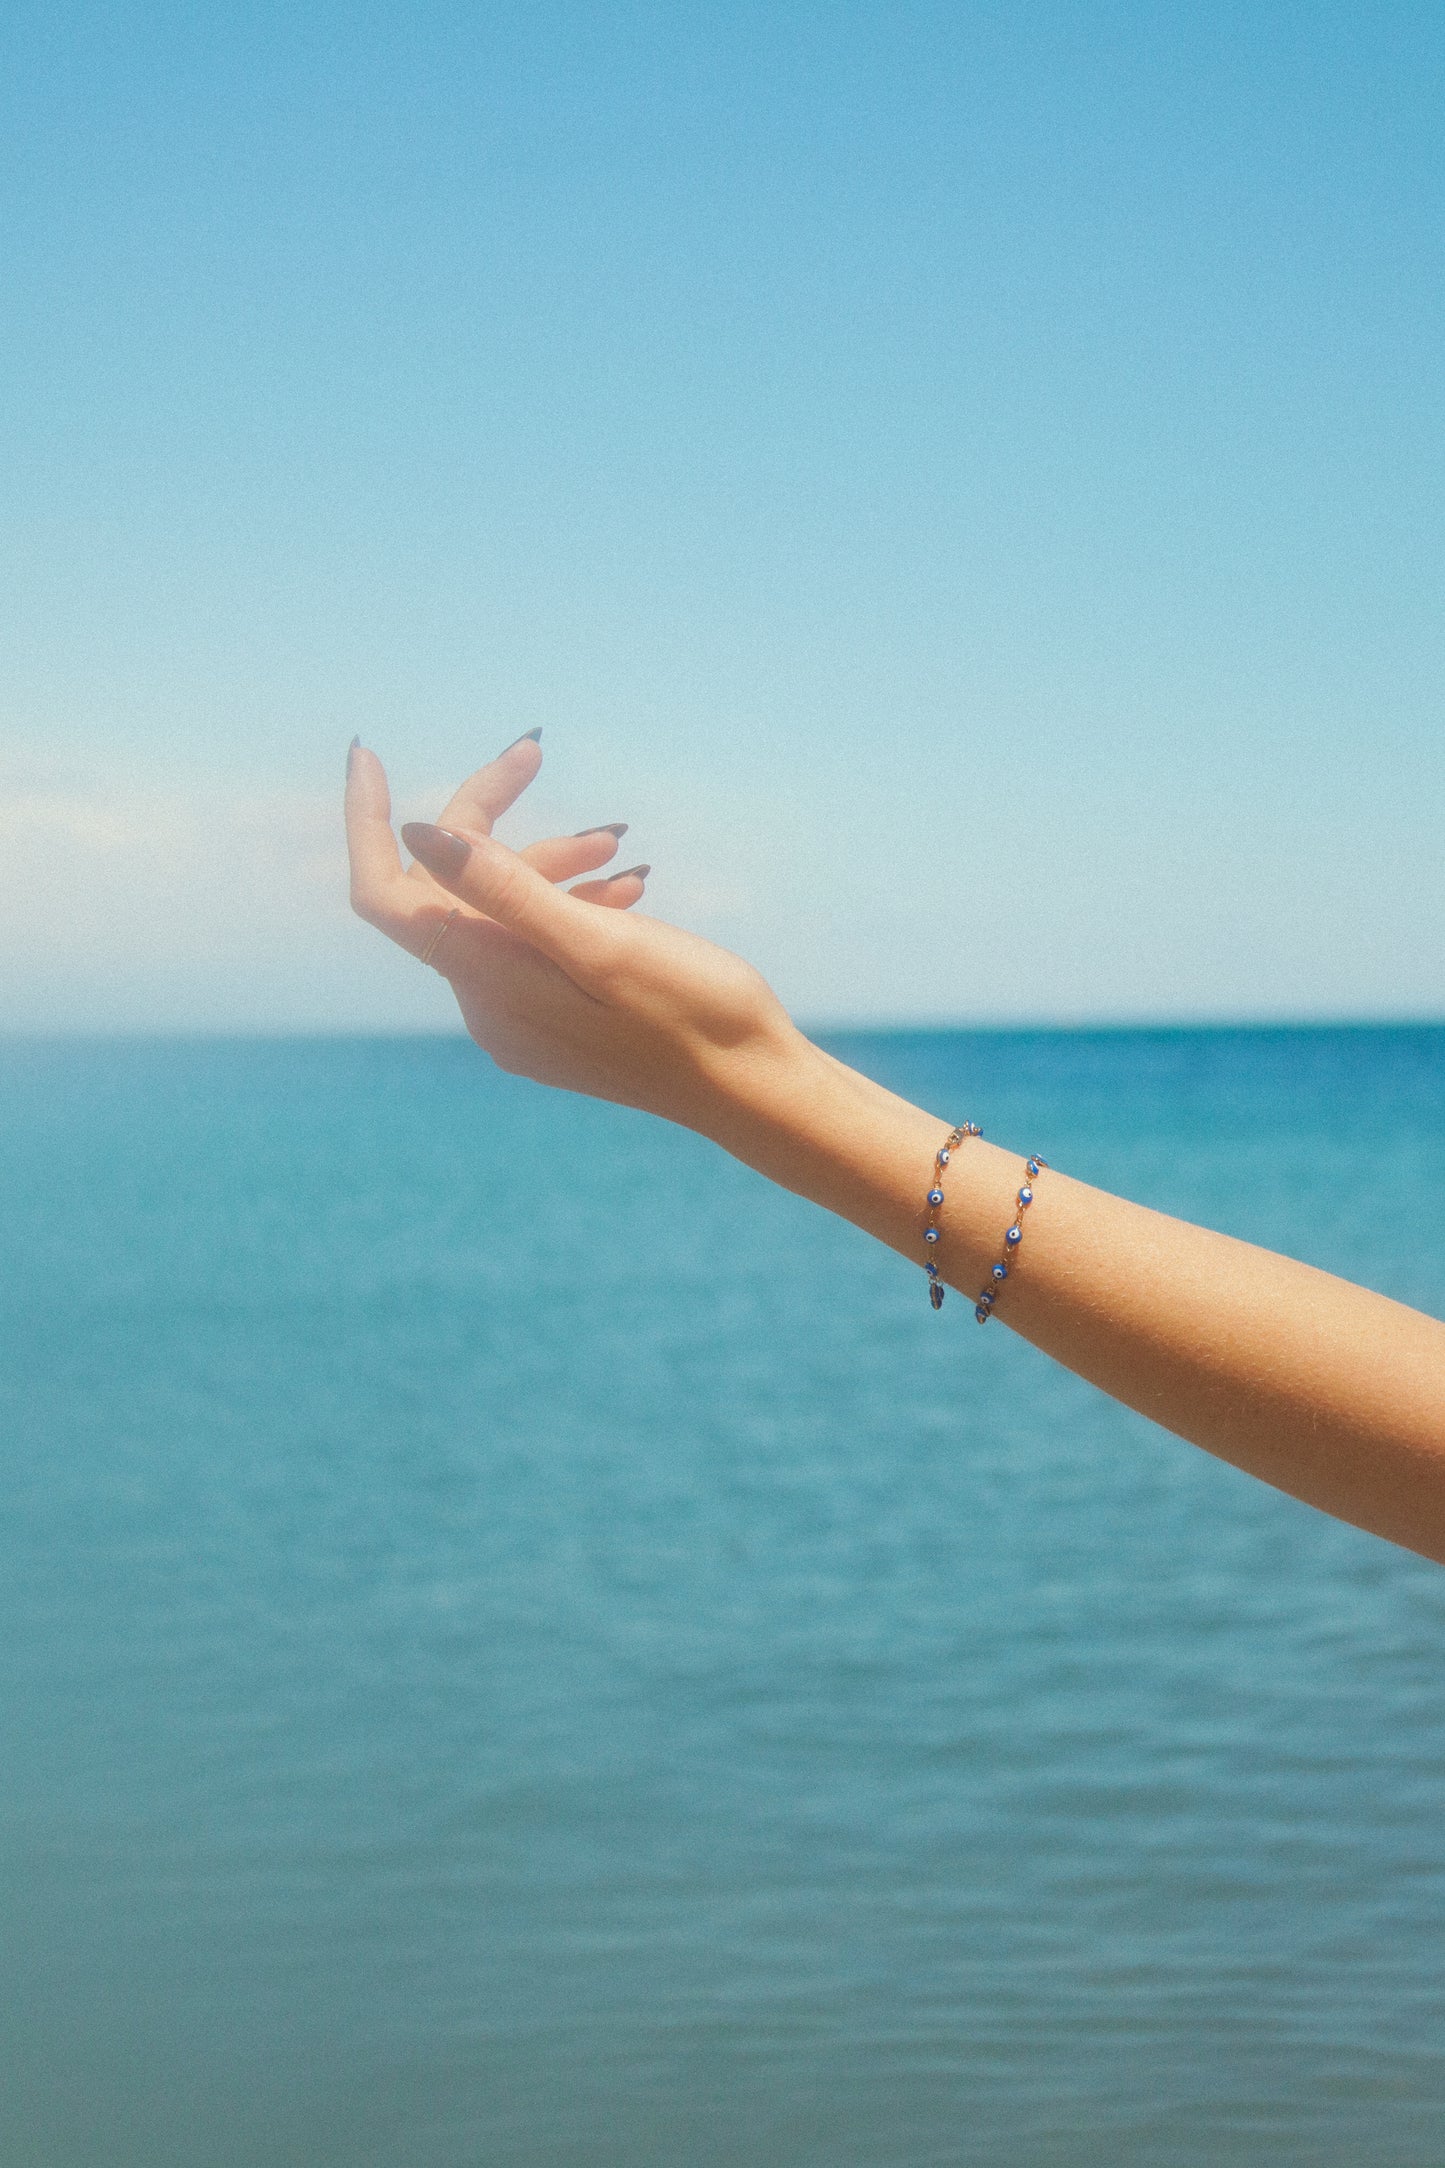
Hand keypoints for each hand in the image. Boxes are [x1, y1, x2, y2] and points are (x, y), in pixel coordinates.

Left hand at [343, 733, 803, 1130]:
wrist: (754, 1088)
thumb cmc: (691, 1016)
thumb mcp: (601, 944)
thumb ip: (507, 892)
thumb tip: (419, 833)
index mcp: (489, 984)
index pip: (387, 895)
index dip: (367, 822)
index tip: (368, 753)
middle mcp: (490, 1006)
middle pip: (449, 888)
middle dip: (488, 816)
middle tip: (535, 749)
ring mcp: (523, 1017)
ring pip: (501, 910)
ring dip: (548, 858)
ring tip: (618, 842)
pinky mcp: (559, 1019)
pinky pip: (537, 941)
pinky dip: (571, 899)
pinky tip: (627, 885)